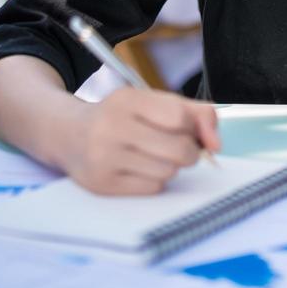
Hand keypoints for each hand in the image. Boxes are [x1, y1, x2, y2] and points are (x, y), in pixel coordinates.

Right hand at [58, 89, 220, 194]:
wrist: (70, 134)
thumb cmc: (123, 117)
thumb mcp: (154, 103)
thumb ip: (195, 114)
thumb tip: (216, 144)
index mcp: (127, 99)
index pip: (180, 117)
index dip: (194, 127)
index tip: (189, 130)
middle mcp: (112, 126)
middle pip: (179, 150)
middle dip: (189, 152)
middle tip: (179, 149)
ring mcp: (104, 157)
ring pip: (168, 172)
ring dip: (170, 167)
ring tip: (153, 156)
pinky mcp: (102, 184)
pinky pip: (152, 188)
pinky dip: (154, 181)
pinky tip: (139, 169)